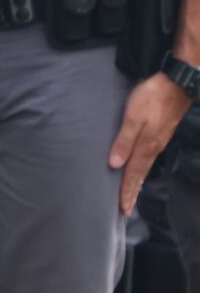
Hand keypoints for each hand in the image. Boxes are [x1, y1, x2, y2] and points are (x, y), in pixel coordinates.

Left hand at [109, 71, 193, 216]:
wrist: (178, 83)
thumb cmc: (152, 97)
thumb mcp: (132, 117)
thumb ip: (124, 140)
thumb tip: (115, 164)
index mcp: (146, 146)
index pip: (133, 175)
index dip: (127, 192)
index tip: (123, 210)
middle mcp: (154, 147)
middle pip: (141, 174)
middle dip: (132, 192)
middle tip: (126, 209)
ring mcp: (160, 140)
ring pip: (146, 166)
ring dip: (137, 181)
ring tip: (131, 193)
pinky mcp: (162, 132)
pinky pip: (150, 157)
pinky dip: (143, 167)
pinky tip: (140, 167)